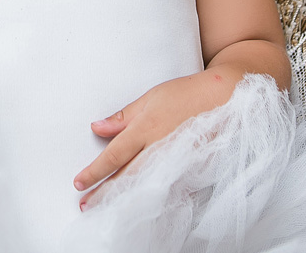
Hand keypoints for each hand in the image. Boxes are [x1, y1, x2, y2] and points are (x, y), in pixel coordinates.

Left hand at [73, 67, 241, 210]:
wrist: (227, 96)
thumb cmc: (187, 93)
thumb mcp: (150, 97)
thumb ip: (123, 117)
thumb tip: (96, 128)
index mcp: (146, 128)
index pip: (114, 156)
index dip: (94, 172)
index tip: (78, 184)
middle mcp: (160, 148)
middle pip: (127, 177)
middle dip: (105, 194)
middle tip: (85, 206)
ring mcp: (178, 161)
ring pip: (147, 187)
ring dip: (127, 200)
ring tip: (110, 212)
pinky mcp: (193, 169)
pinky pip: (171, 188)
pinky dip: (156, 199)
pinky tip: (144, 208)